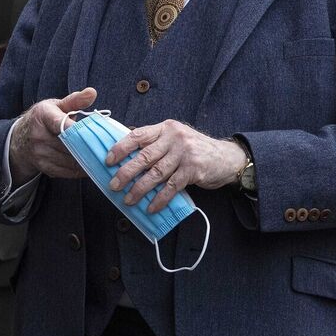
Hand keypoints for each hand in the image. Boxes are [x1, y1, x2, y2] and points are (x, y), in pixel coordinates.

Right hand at [9, 87, 98, 183]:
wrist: (20, 139)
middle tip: (108, 147)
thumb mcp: (56, 105)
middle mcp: (38, 136)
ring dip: (87, 160)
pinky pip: (67, 171)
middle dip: (88, 146)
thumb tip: (92, 92)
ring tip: (104, 157)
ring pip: (69, 160)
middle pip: (69, 144)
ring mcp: (40, 154)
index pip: (60, 124)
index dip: (76, 129)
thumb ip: (75, 100)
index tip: (92, 132)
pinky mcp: (44, 167)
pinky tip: (92, 165)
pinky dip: (81, 170)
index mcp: (43, 116)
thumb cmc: (43, 119)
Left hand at [105, 120, 246, 213]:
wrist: (227, 158)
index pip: (138, 135)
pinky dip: (160, 199)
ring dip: (140, 189)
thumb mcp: (176, 138)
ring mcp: (185, 153)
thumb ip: (156, 142)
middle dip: (126, 172)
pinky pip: (172, 186)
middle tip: (113, 185)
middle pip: (145, 156)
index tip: (108, 160)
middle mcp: (175, 138)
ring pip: (156, 173)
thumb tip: (126, 155)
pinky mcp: (194, 169)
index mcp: (166, 128)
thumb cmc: (196, 150)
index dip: (121, 148)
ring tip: (128, 199)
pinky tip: (151, 207)